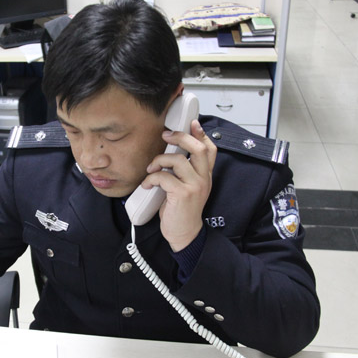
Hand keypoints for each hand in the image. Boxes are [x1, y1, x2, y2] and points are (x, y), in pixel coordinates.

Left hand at [143, 120, 216, 251]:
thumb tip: (170, 154)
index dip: (202, 134)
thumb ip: (184, 172)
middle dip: (180, 137)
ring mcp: (195, 186)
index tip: (192, 124)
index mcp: (205, 176)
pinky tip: (147, 184)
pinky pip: (164, 176)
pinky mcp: (182, 194)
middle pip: (197, 148)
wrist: (184, 234)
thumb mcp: (188, 188)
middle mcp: (203, 179)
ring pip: (178, 160)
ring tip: (151, 168)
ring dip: (159, 160)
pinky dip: (152, 177)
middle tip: (166, 136)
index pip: (210, 150)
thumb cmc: (181, 210)